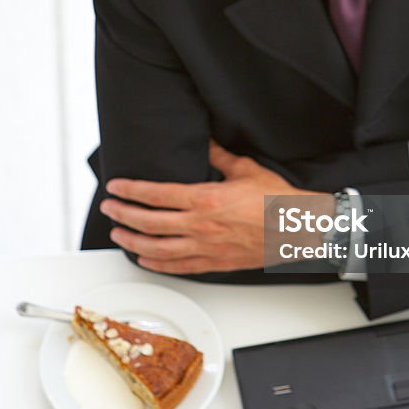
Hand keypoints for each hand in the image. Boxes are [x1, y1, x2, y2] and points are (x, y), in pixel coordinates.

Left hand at [100, 142, 329, 273]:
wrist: (298, 229)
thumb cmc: (277, 200)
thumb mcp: (246, 169)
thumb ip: (220, 156)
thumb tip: (205, 141)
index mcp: (206, 199)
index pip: (156, 194)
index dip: (131, 191)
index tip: (115, 187)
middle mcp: (200, 226)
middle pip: (149, 222)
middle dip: (123, 214)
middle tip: (109, 208)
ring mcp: (205, 247)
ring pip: (157, 249)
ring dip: (133, 240)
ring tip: (119, 233)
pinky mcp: (214, 263)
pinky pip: (177, 266)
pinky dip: (156, 263)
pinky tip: (145, 258)